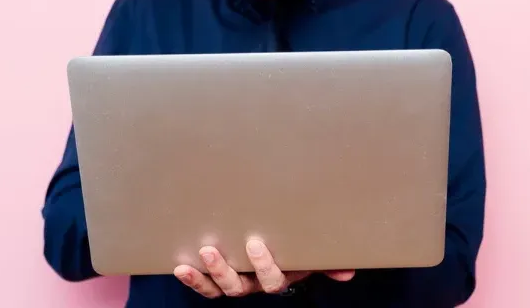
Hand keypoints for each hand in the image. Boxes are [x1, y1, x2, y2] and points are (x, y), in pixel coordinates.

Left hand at [173, 239, 354, 297]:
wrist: (270, 242)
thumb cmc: (294, 247)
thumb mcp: (311, 255)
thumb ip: (327, 263)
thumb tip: (348, 273)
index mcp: (277, 277)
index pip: (271, 280)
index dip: (263, 266)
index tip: (255, 244)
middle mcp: (253, 284)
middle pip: (239, 287)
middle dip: (224, 271)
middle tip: (213, 251)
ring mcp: (234, 282)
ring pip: (219, 287)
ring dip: (205, 275)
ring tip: (196, 255)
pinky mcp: (216, 279)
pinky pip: (204, 285)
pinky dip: (193, 279)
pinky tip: (181, 267)